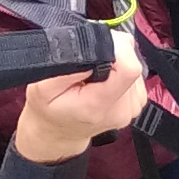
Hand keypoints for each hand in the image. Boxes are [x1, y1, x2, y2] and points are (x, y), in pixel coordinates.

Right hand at [9, 30, 148, 164]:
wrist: (57, 133)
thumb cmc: (48, 109)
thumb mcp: (43, 87)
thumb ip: (68, 67)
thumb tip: (94, 51)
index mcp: (98, 105)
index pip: (128, 69)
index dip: (117, 48)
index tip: (98, 46)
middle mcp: (120, 110)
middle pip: (131, 64)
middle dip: (112, 53)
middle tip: (89, 60)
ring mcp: (130, 109)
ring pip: (133, 66)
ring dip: (114, 63)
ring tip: (92, 73)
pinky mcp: (135, 104)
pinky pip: (133, 75)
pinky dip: (119, 71)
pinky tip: (102, 79)